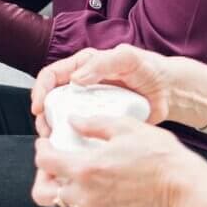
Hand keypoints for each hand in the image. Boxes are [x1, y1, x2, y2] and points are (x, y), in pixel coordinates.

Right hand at [31, 44, 172, 137]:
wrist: (168, 91)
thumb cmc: (148, 68)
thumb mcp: (126, 58)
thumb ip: (102, 63)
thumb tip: (76, 79)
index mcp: (83, 66)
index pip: (52, 75)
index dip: (40, 89)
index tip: (38, 106)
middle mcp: (82, 85)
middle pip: (52, 100)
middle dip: (44, 115)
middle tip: (46, 130)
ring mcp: (91, 105)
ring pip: (63, 118)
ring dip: (55, 129)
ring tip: (57, 141)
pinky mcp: (100, 122)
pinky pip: (81, 131)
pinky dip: (73, 139)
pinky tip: (73, 148)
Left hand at [32, 116, 205, 206]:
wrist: (182, 186)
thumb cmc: (158, 155)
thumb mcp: (124, 127)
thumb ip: (93, 124)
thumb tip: (74, 122)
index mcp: (86, 169)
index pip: (44, 162)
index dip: (41, 148)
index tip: (47, 140)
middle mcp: (86, 194)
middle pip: (43, 192)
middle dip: (44, 175)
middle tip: (56, 158)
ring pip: (64, 200)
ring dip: (64, 183)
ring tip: (79, 165)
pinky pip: (84, 206)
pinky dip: (84, 192)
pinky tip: (99, 176)